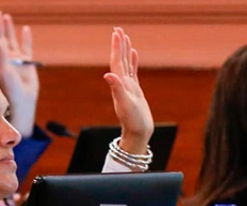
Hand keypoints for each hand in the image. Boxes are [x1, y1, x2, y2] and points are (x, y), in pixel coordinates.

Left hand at [0, 11, 37, 137]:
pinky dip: (26, 38)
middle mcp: (6, 58)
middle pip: (2, 37)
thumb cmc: (9, 88)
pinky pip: (27, 47)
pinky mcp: (27, 62)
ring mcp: (17, 59)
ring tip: (7, 16)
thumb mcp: (4, 70)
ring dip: (10, 29)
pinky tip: (25, 29)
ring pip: (13, 40)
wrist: (22, 100)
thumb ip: (1, 54)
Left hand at [103, 27, 153, 154]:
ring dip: (125, 50)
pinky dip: (133, 61)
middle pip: (120, 60)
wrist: (137, 134)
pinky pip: (133, 72)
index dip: (117, 47)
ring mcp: (128, 87)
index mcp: (120, 84)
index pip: (117, 62)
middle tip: (118, 29)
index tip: (116, 33)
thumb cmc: (133, 122)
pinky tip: (134, 54)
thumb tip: (108, 75)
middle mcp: (122, 84)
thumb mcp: (125, 104)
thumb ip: (117, 89)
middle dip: (119, 45)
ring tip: (125, 37)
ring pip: (126, 64)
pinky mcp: (135, 91)